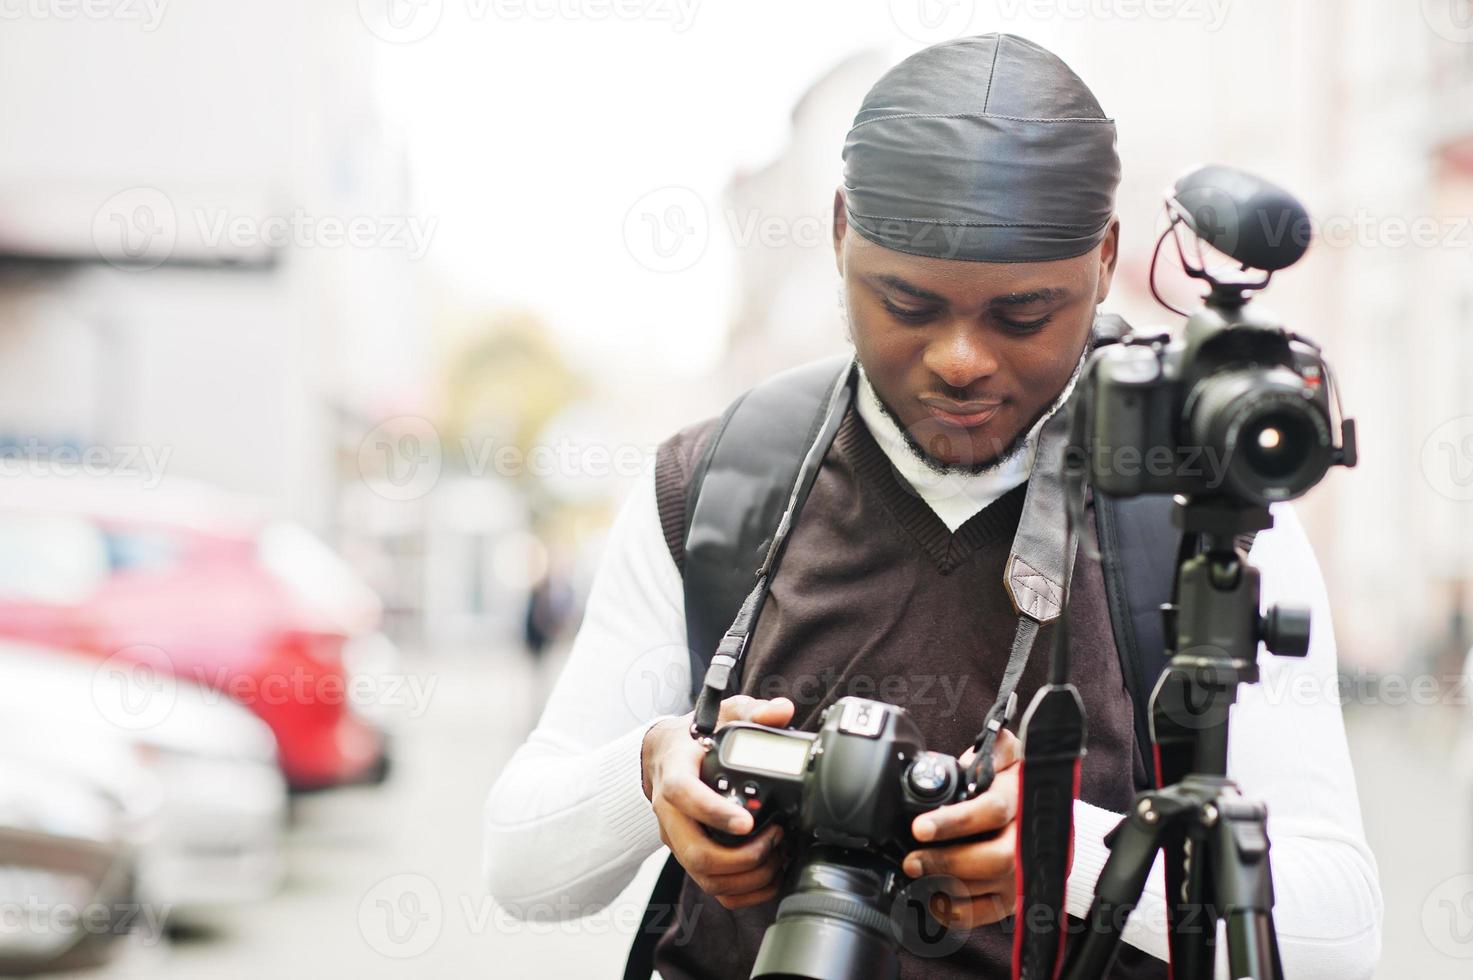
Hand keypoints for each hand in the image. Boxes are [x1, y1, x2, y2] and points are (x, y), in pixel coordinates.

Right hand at [642, 695, 795, 909]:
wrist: (663, 758)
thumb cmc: (694, 738)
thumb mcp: (721, 714)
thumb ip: (751, 711)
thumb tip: (782, 711)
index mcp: (674, 774)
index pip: (684, 796)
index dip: (713, 812)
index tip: (747, 822)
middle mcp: (669, 814)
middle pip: (695, 852)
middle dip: (742, 857)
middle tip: (776, 838)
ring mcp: (677, 840)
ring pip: (705, 877)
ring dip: (747, 876)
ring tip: (779, 855)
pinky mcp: (688, 856)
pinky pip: (712, 888)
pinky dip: (744, 892)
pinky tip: (770, 875)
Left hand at [901, 728, 1021, 927]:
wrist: (1044, 813)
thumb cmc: (1015, 782)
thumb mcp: (1009, 755)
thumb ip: (994, 749)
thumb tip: (971, 757)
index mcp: (1021, 799)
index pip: (992, 811)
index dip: (955, 821)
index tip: (920, 827)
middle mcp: (1028, 839)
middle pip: (995, 859)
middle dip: (948, 861)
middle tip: (912, 860)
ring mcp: (1024, 872)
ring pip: (990, 889)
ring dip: (947, 885)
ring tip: (916, 876)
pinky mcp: (1015, 897)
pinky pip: (987, 913)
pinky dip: (957, 912)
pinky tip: (933, 899)